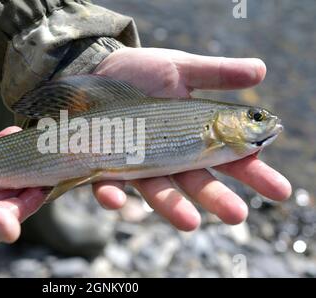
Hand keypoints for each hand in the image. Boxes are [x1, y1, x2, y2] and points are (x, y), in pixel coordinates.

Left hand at [92, 47, 291, 230]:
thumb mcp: (180, 68)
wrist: (98, 68)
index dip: (254, 173)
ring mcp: (137, 164)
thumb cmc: (141, 70)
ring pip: (158, 191)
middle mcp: (168, 156)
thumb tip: (261, 71)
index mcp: (192, 136)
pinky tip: (117, 200)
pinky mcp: (105, 165)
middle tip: (238, 215)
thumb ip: (216, 73)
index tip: (279, 190)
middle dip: (217, 199)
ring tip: (190, 223)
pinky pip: (108, 184)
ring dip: (172, 207)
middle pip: (197, 182)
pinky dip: (113, 193)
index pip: (229, 158)